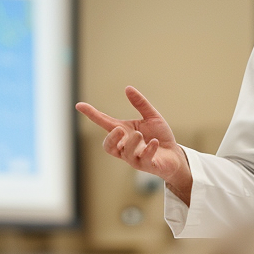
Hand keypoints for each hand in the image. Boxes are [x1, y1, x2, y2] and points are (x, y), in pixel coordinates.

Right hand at [76, 87, 191, 199]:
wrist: (174, 155)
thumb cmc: (159, 136)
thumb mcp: (151, 117)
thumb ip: (140, 104)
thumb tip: (128, 88)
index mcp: (123, 133)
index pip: (104, 123)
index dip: (92, 114)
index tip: (79, 105)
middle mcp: (125, 147)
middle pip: (108, 146)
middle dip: (111, 138)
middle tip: (118, 129)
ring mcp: (134, 158)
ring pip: (125, 153)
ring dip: (131, 142)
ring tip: (139, 134)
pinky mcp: (147, 165)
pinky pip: (143, 159)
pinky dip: (148, 150)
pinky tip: (154, 142)